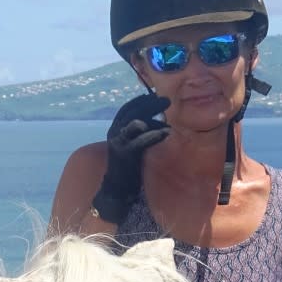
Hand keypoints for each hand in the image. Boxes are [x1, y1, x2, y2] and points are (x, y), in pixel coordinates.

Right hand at [90, 93, 169, 223]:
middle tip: (166, 100)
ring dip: (150, 114)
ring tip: (166, 111)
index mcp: (116, 128)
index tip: (155, 94)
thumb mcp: (135, 143)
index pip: (128, 108)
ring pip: (133, 122)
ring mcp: (118, 142)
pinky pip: (140, 141)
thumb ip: (143, 132)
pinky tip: (165, 132)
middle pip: (131, 112)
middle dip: (149, 104)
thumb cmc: (130, 165)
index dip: (141, 100)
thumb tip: (162, 121)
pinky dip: (153, 135)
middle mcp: (114, 131)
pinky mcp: (124, 153)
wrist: (117, 187)